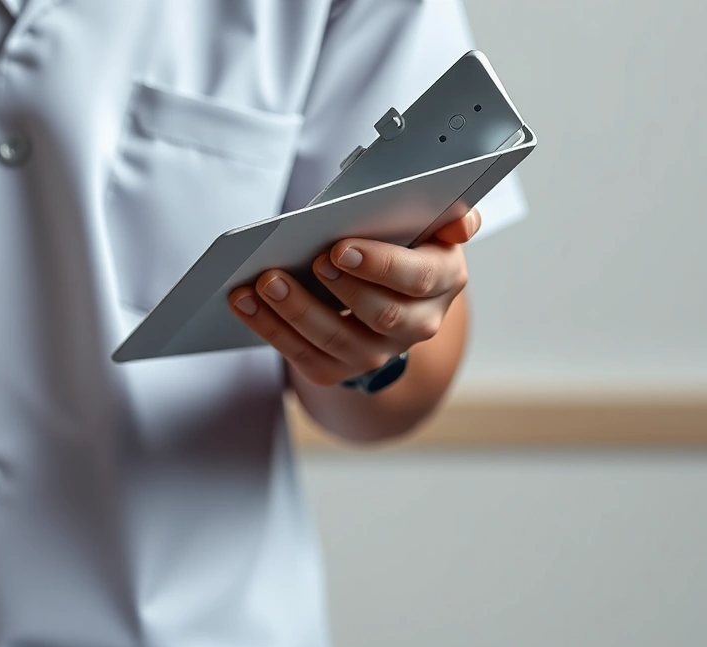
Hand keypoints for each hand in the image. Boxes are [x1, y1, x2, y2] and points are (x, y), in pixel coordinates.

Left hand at [228, 208, 480, 386]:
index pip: (419, 279)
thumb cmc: (402, 245)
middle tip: (307, 261)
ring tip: (265, 282)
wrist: (385, 296)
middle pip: (380, 316)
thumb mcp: (430, 225)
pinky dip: (269, 328)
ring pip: (335, 340)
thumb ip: (449, 216)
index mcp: (444, 282)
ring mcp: (377, 354)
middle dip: (340, 290)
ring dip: (296, 311)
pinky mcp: (338, 370)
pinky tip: (244, 303)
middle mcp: (417, 325)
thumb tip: (462, 220)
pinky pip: (303, 355)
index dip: (380, 266)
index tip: (342, 248)